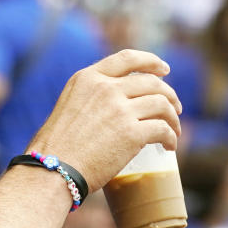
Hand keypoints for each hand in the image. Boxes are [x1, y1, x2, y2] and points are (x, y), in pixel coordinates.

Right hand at [27, 49, 181, 189]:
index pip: (127, 58)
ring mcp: (120, 110)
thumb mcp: (69, 105)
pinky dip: (171, 138)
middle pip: (151, 82)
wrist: (53, 169)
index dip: (151, 61)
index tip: (164, 70)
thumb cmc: (56, 146)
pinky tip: (169, 146)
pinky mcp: (132, 133)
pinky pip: (163, 129)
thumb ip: (91, 97)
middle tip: (174, 109)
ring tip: (173, 131)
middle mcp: (105, 88)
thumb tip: (116, 107)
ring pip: (162, 104)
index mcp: (88, 78)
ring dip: (172, 118)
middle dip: (168, 95)